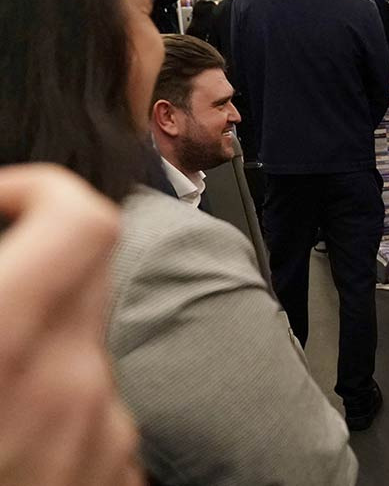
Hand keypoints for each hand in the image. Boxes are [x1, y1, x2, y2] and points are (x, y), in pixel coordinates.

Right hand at [0, 165, 143, 485]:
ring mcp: (104, 434)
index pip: (83, 219)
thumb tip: (7, 245)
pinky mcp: (119, 468)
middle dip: (34, 260)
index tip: (1, 199)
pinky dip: (56, 403)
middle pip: (91, 270)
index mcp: (8, 352)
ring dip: (39, 340)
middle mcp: (74, 387)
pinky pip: (95, 406)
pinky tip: (15, 433)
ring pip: (86, 342)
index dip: (38, 189)